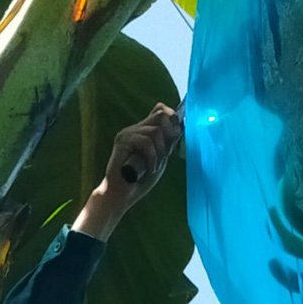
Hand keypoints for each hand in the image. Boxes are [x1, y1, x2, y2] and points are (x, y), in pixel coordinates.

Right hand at [74, 103, 183, 239]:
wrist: (122, 194)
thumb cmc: (140, 180)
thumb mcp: (160, 159)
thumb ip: (167, 143)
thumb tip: (180, 127)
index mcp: (144, 130)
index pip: (160, 109)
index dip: (172, 119)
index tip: (174, 139)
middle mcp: (135, 128)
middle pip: (161, 115)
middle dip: (169, 136)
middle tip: (164, 155)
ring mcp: (127, 133)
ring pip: (155, 131)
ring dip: (160, 153)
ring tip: (153, 167)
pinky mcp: (122, 141)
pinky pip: (145, 142)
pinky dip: (152, 158)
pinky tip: (149, 169)